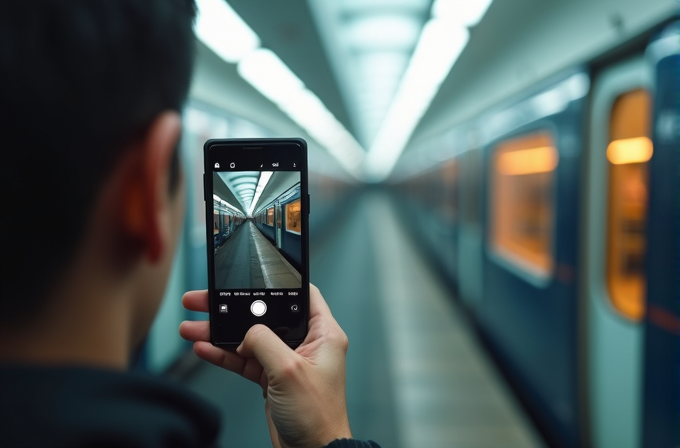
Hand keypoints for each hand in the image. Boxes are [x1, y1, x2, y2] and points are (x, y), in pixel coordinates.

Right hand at [179, 285, 351, 447]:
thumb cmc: (317, 416)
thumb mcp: (289, 370)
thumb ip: (264, 341)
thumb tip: (246, 332)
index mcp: (323, 333)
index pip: (301, 294)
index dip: (277, 283)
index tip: (250, 275)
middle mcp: (305, 343)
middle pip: (265, 314)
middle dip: (232, 308)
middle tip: (202, 300)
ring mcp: (286, 360)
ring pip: (248, 337)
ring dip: (219, 333)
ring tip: (191, 327)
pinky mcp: (271, 378)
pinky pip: (244, 359)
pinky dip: (223, 354)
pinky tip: (203, 348)